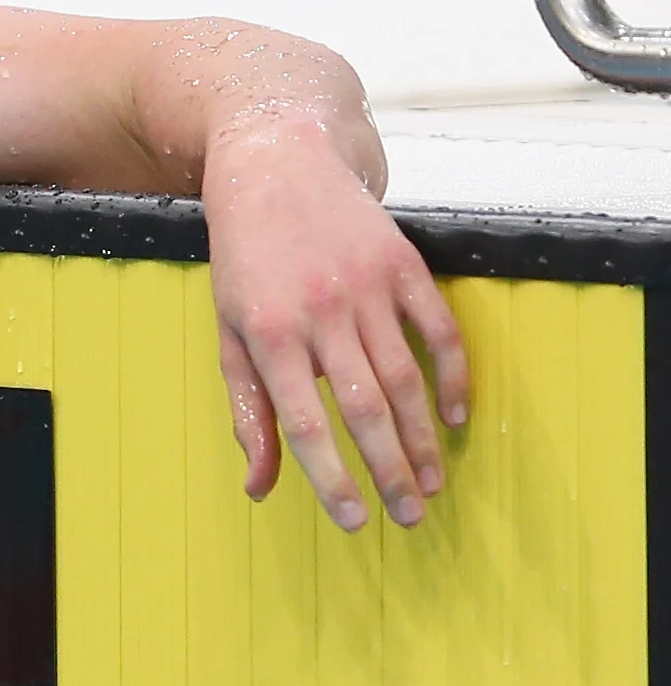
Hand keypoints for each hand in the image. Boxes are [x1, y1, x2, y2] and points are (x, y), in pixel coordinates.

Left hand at [204, 117, 467, 530]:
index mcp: (267, 331)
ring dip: (424, 438)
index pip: (303, 421)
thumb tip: (258, 485)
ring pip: (406, 378)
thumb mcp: (229, 327)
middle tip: (410, 516)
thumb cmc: (245, 258)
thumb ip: (247, 407)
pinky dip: (454, 376)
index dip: (332, 477)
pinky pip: (440, 330)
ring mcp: (365, 286)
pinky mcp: (403, 264)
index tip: (356, 520)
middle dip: (391, 471)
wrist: (275, 166)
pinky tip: (457, 417)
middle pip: (365, 407)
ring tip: (433, 483)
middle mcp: (318, 311)